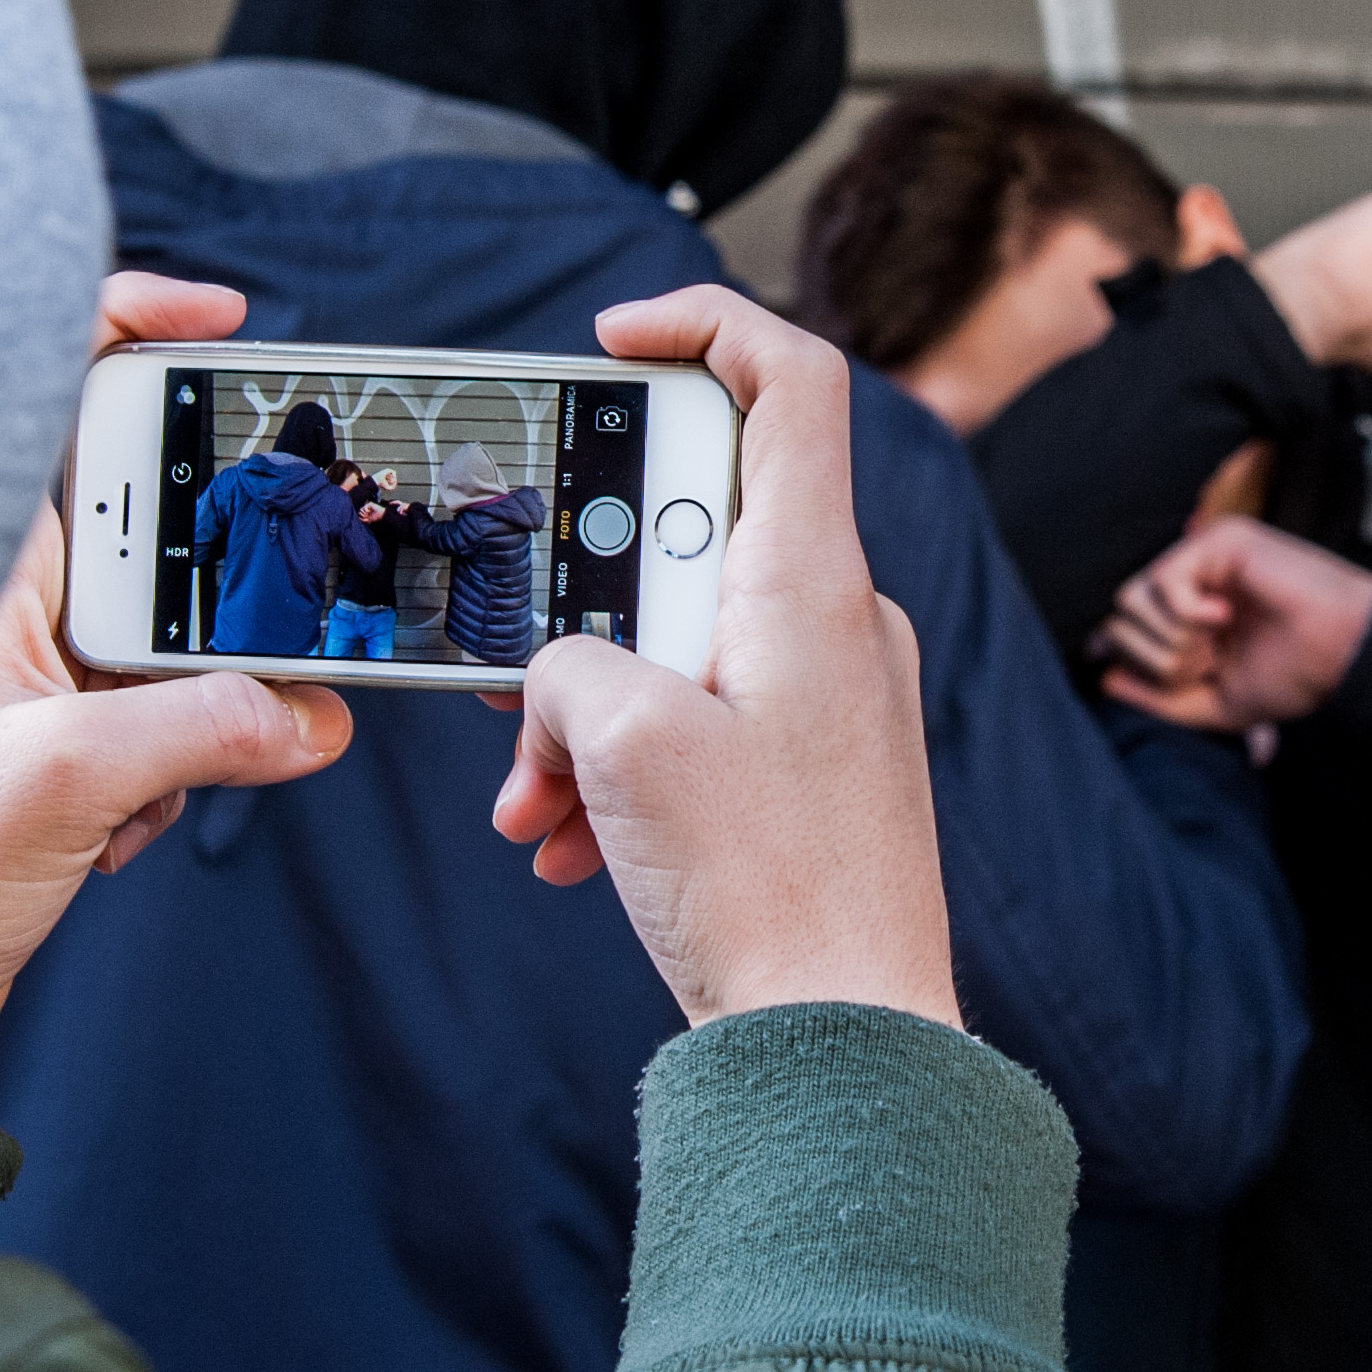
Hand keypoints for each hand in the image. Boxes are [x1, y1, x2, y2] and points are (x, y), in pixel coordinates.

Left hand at [0, 273, 354, 1069]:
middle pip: (165, 528)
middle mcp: (18, 603)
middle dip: (226, 603)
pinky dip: (174, 781)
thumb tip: (312, 711)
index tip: (229, 325)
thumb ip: (205, 726)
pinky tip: (109, 840)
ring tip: (132, 796)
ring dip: (198, 720)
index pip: (59, 393)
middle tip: (257, 651)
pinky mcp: (66, 749)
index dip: (135, 327)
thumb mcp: (69, 778)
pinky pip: (173, 728)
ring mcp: (44, 675)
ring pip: (186, 645)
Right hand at [488, 288, 957, 1030]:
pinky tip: (572, 845)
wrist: (847, 1048)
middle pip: (685, 531)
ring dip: (582, 710)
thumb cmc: (767, 891)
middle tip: (524, 669)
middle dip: (579, 601)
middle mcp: (833, 618)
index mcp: (808, 577)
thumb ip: (568, 663)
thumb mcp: (619, 741)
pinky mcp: (809, 769)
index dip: (704, 324)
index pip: (790, 379)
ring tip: (538, 800)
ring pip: (672, 644)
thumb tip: (564, 683)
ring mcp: (828, 695)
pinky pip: (696, 721)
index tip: (615, 338)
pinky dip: (621, 767)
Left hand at [1093, 516, 1371, 733]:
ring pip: (1130, 602)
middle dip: (1161, 660)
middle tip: (1210, 662)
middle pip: (1120, 622)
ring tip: (1217, 642)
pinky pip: (1161, 582)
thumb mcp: (1217, 702)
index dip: (1136, 661)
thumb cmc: (1296, 674)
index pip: (1124, 633)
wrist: (1343, 656)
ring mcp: (1202, 557)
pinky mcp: (1217, 541)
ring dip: (1173, 640)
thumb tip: (1104, 677)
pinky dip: (1186, 614)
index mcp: (1191, 616)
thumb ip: (1160, 696)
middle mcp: (1191, 582)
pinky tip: (1224, 616)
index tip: (1183, 679)